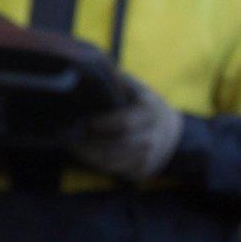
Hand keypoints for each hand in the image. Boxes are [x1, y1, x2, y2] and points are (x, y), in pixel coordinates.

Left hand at [68, 72, 184, 182]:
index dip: (100, 125)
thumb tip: (85, 69)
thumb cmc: (142, 104)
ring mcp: (151, 156)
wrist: (171, 132)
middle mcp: (155, 135)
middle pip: (118, 145)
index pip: (124, 123)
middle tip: (69, 138)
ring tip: (73, 147)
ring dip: (91, 157)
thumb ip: (113, 81)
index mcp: (151, 110)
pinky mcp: (143, 171)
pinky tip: (87, 156)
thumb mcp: (134, 88)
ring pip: (116, 162)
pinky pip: (118, 171)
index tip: (82, 122)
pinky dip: (100, 165)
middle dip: (91, 144)